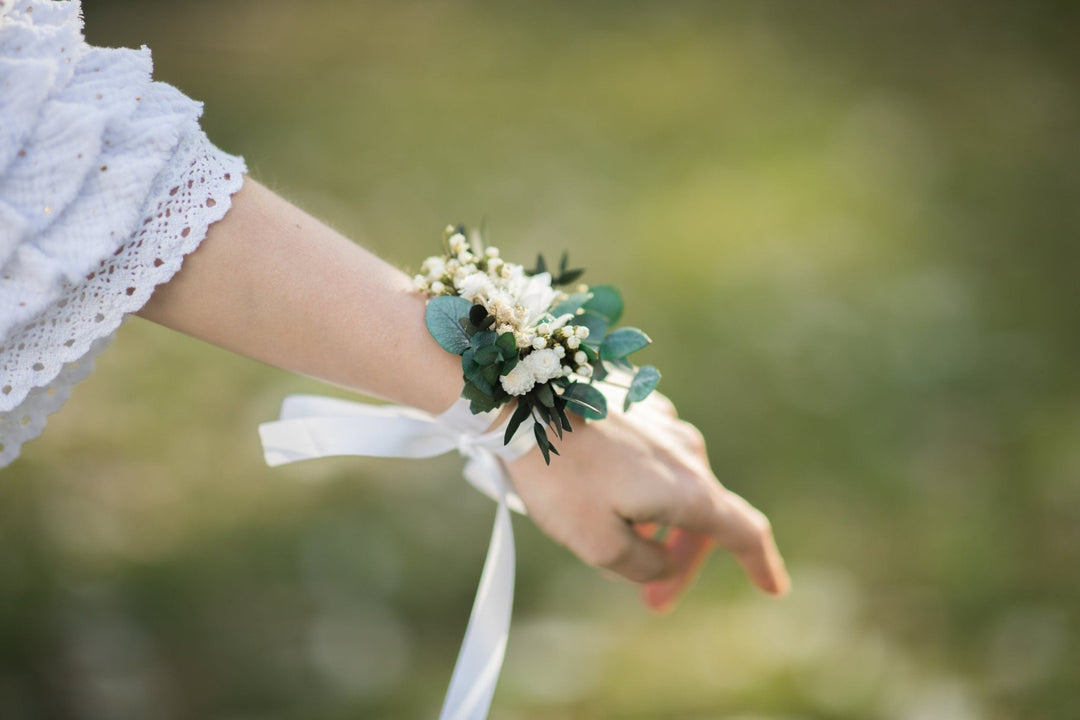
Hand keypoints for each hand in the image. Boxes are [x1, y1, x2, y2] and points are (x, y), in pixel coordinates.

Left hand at [505, 389, 788, 610]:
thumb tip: (661, 560)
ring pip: (673, 486)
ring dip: (656, 523)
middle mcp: (686, 451)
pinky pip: (650, 458)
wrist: (521, 397)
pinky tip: (601, 493)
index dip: (761, 564)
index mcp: (687, 488)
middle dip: (680, 561)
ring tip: (614, 542)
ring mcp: (663, 422)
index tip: (774, 588)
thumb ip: (642, 565)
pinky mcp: (636, 404)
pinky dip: (639, 486)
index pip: (743, 531)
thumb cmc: (557, 474)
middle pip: (702, 516)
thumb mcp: (597, 543)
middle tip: (651, 600)